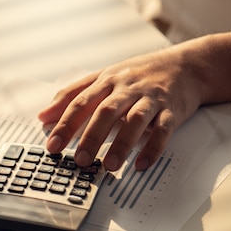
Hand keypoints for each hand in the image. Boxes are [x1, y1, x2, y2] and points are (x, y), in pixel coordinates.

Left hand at [39, 29, 230, 171]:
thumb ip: (73, 94)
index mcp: (106, 80)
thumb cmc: (138, 74)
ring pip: (134, 120)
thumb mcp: (103, 78)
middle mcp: (127, 88)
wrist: (186, 65)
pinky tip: (141, 164)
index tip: (52, 145)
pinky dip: (153, 148)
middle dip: (91, 136)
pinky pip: (163, 130)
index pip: (80, 101)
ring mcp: (150, 98)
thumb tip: (44, 115)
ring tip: (110, 166)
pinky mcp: (173, 109)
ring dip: (121, 143)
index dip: (65, 123)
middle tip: (79, 159)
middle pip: (106, 111)